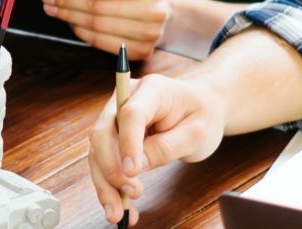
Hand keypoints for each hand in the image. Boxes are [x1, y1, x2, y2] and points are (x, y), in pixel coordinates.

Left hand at [42, 0, 169, 53]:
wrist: (163, 12)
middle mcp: (154, 11)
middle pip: (99, 9)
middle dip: (68, 2)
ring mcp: (148, 34)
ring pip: (97, 27)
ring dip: (70, 18)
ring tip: (54, 9)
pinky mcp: (140, 51)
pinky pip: (102, 43)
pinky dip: (82, 33)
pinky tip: (72, 23)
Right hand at [90, 73, 227, 223]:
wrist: (204, 108)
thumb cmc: (203, 115)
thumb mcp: (196, 133)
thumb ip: (166, 147)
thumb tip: (135, 167)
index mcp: (152, 89)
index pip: (131, 114)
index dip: (128, 143)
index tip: (133, 173)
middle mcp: (126, 99)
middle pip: (103, 132)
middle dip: (111, 167)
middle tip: (132, 192)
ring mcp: (117, 117)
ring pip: (97, 151)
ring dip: (105, 183)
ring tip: (117, 213)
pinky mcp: (115, 136)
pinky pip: (104, 161)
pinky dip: (109, 185)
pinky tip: (118, 206)